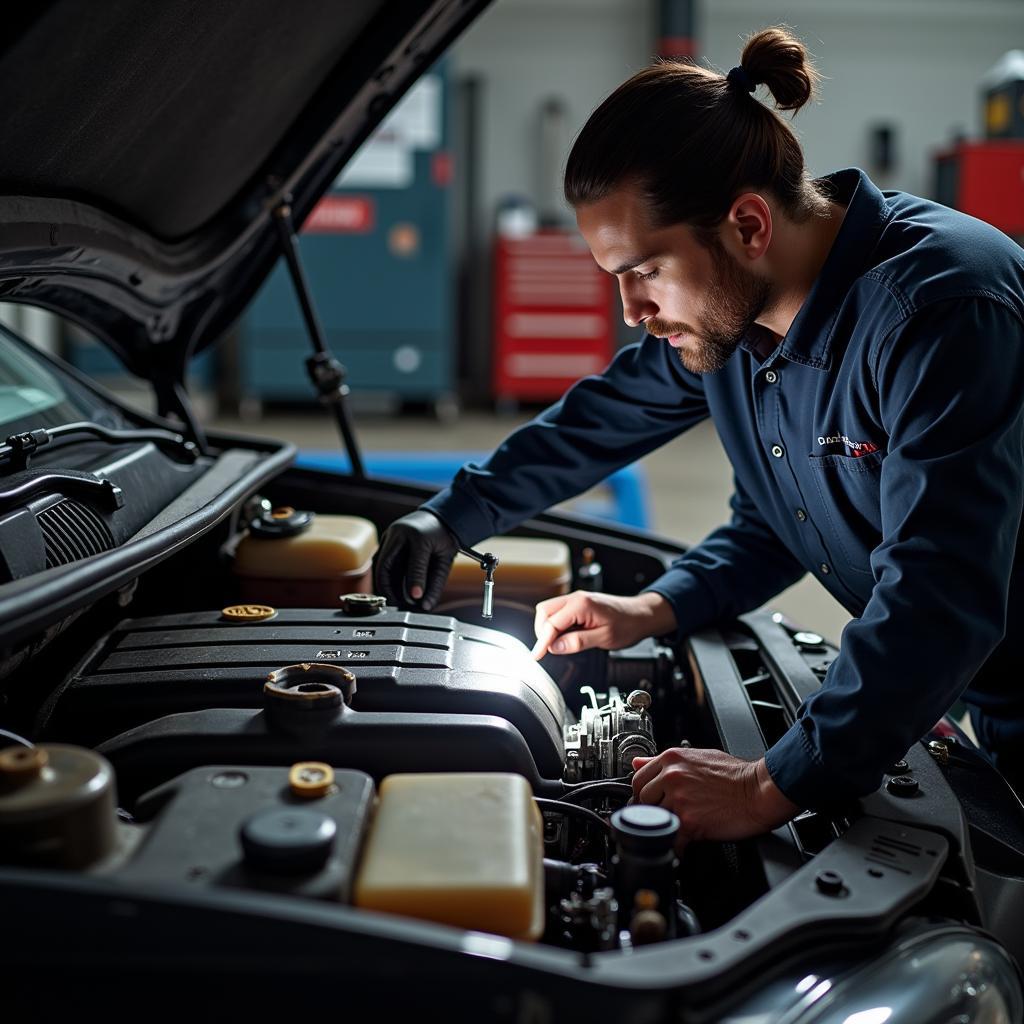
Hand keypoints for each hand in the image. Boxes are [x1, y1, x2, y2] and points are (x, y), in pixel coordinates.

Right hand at [373, 510, 459, 610]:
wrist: (440, 517)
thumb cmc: (444, 538)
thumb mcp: (444, 559)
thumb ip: (435, 582)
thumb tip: (425, 605)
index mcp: (418, 535)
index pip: (414, 564)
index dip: (414, 584)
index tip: (416, 600)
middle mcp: (399, 532)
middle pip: (386, 566)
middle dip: (389, 589)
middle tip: (397, 605)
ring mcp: (390, 534)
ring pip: (381, 565)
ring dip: (386, 584)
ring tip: (395, 600)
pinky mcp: (386, 538)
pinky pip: (382, 561)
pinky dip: (386, 576)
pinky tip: (393, 589)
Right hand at [531, 590, 676, 658]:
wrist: (641, 615)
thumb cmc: (628, 625)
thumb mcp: (604, 638)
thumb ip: (578, 642)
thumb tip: (555, 647)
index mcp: (581, 605)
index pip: (551, 623)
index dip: (542, 642)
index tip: (537, 656)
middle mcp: (576, 598)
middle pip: (544, 612)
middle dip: (542, 632)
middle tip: (549, 650)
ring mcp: (576, 599)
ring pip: (549, 611)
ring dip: (548, 628)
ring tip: (561, 644)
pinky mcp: (578, 604)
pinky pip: (559, 612)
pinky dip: (556, 625)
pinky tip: (567, 636)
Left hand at [631, 749, 799, 847]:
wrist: (759, 791)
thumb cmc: (735, 775)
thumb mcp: (698, 756)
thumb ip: (665, 761)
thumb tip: (638, 761)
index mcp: (672, 759)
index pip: (638, 778)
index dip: (640, 794)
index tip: (645, 802)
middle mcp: (672, 776)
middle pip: (642, 799)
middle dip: (649, 812)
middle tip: (661, 819)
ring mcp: (679, 799)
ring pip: (654, 818)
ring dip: (663, 828)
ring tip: (674, 831)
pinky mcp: (689, 820)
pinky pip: (671, 838)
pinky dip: (675, 847)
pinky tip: (681, 847)